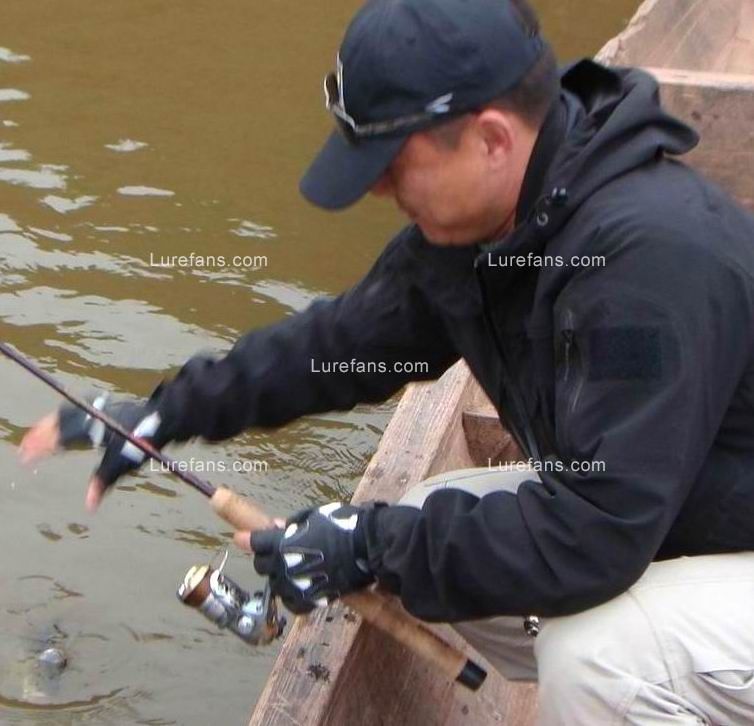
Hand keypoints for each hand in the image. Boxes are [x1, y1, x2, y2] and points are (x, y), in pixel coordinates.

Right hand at [20, 395, 169, 511]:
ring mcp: (96, 407)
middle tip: (24, 450)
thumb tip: (89, 507)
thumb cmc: (140, 441)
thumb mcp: (120, 464)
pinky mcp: (104, 405)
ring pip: (64, 414)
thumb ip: (102, 484)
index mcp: (87, 429)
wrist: (162, 418)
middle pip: (55, 423)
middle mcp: (88, 414)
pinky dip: (62, 418)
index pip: (55, 440)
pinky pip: (75, 410)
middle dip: (38, 436)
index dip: (38, 449)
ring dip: (48, 425)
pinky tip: (63, 424)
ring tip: (37, 438)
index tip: (24, 460)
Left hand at [240, 502, 374, 613]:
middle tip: (281, 552)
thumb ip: (293, 524)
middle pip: (261, 566)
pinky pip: (291, 603)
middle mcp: (283, 567)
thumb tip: (277, 527)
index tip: (241, 537)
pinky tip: (300, 588)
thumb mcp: (315, 516)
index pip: (255, 543)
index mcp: (282, 543)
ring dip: (280, 576)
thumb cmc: (342, 525)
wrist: (368, 547)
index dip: (248, 539)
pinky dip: (292, 596)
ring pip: (275, 585)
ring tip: (295, 569)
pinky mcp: (309, 601)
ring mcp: (295, 586)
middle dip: (267, 558)